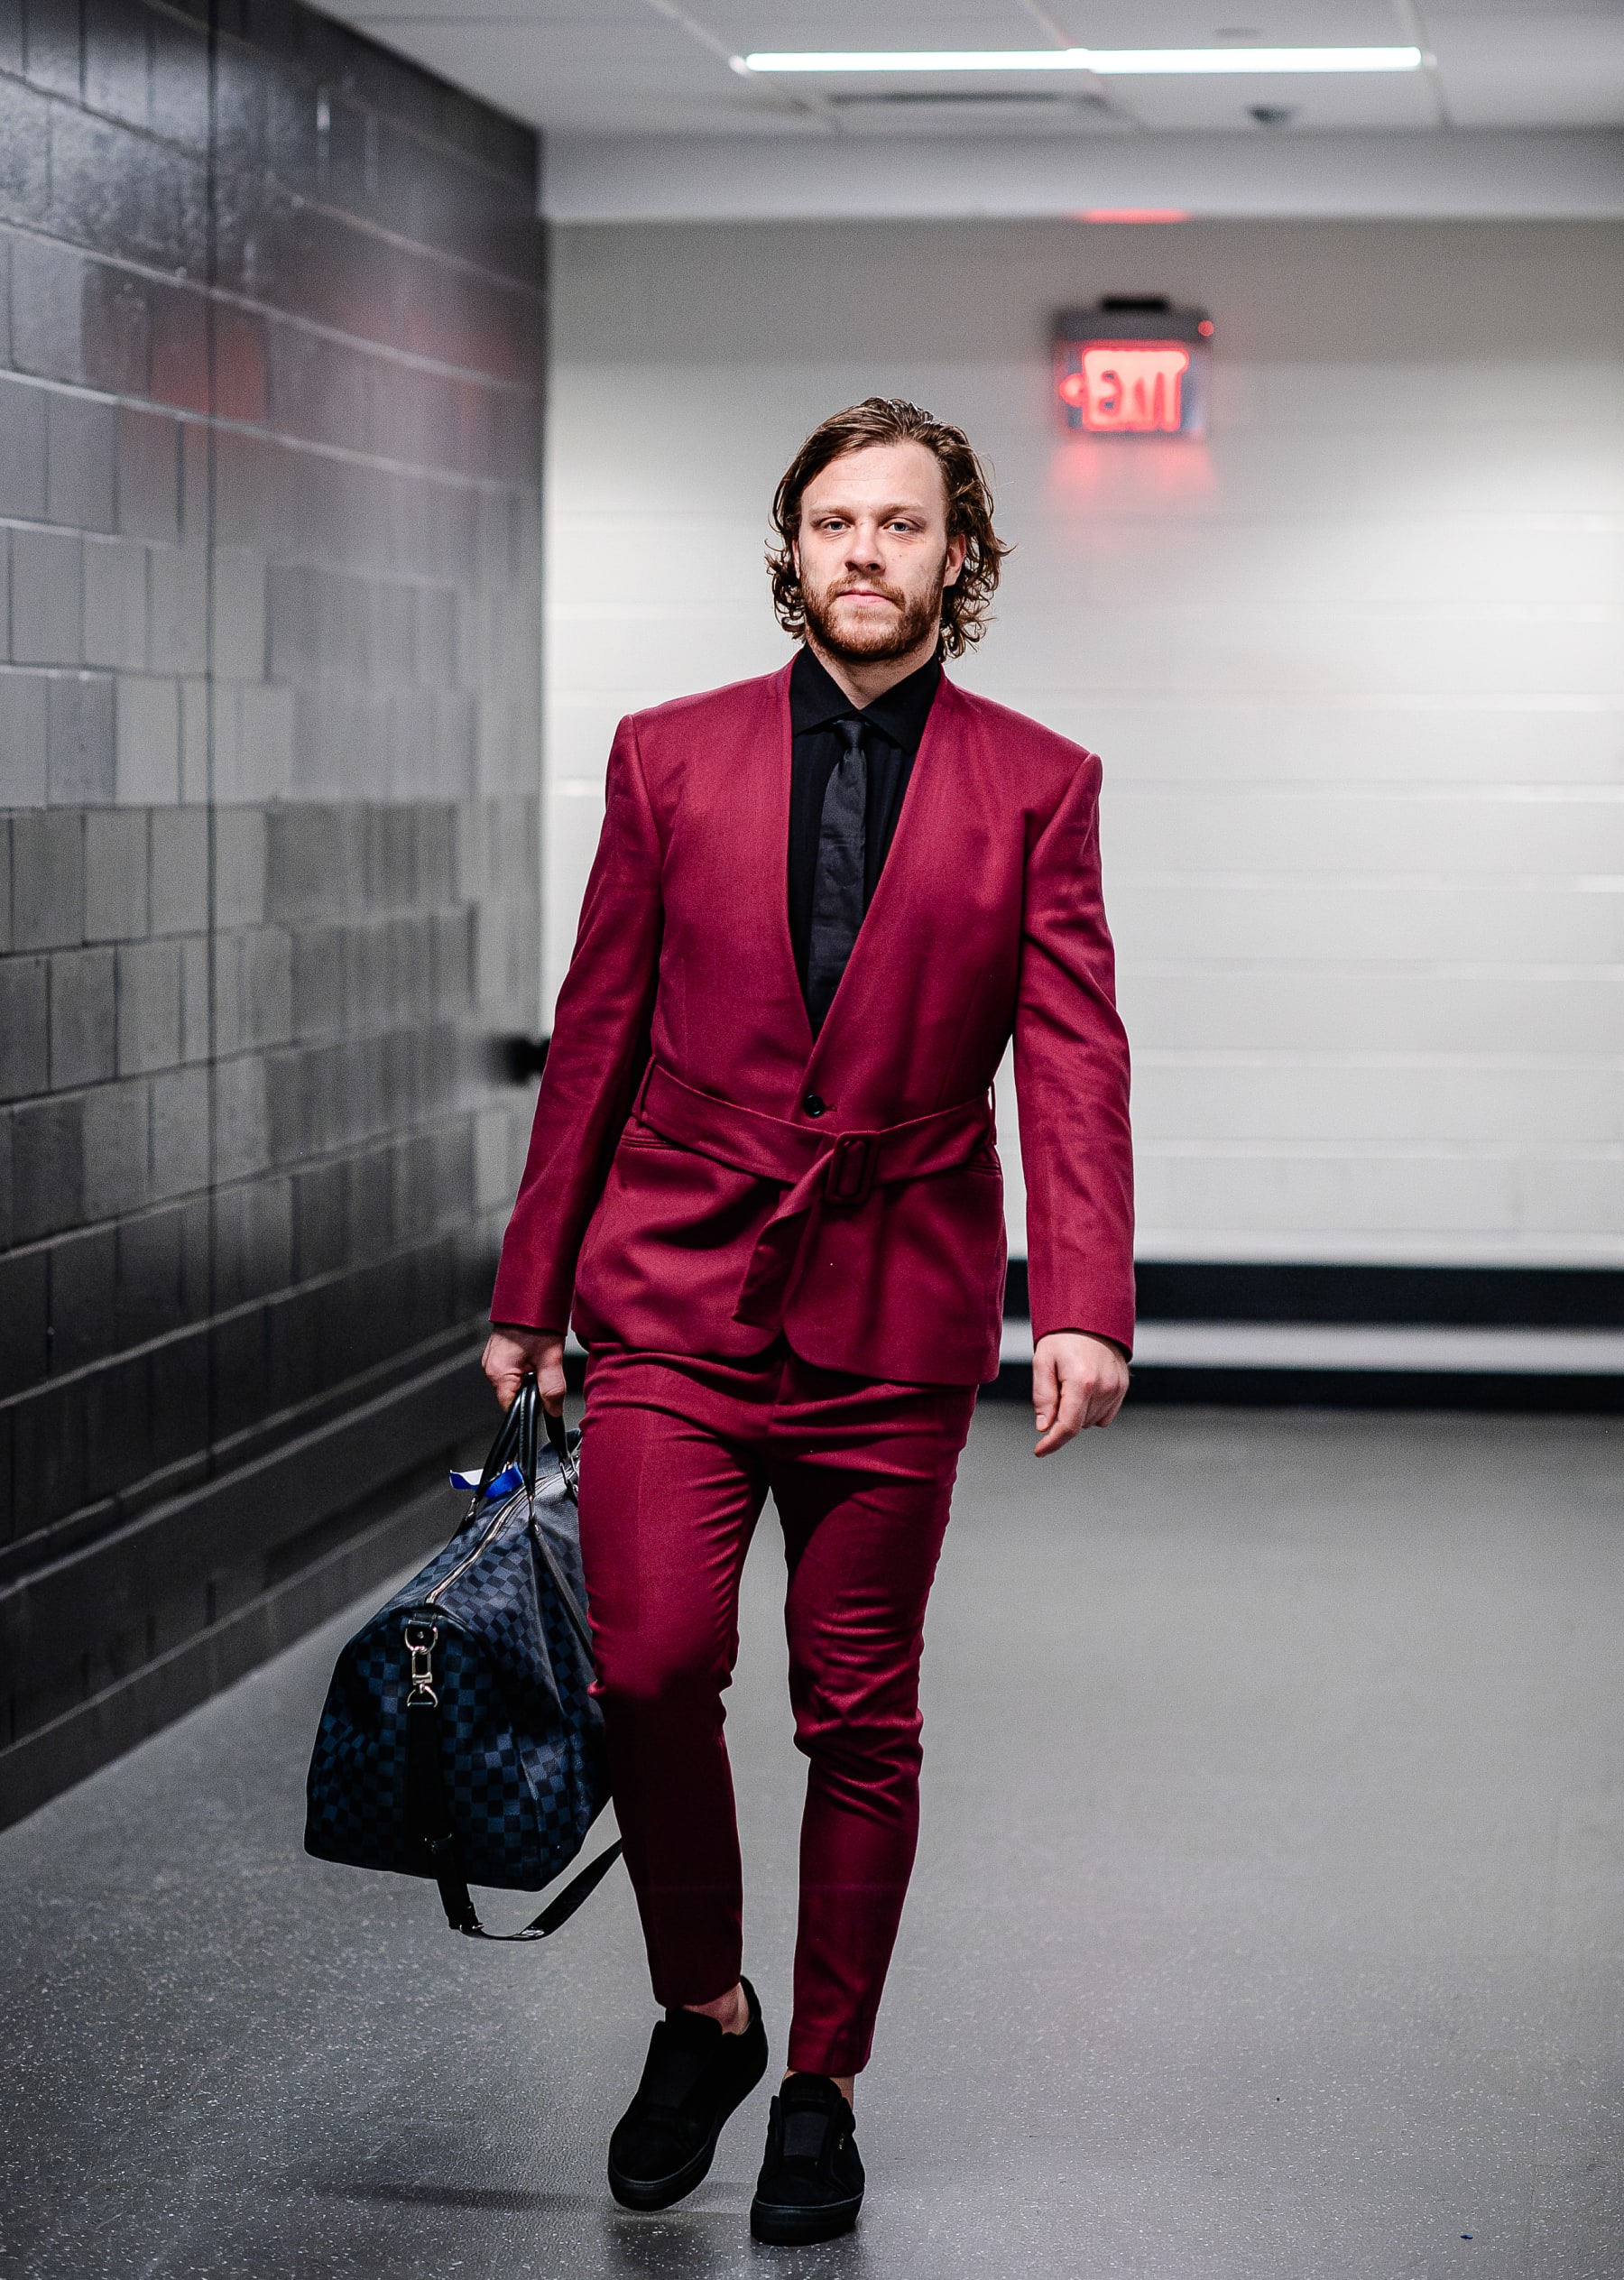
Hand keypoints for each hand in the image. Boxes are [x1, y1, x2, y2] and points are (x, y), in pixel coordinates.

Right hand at [482, 1325, 566, 1416]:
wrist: (530, 1296)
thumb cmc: (536, 1321)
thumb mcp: (550, 1358)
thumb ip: (552, 1389)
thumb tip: (554, 1411)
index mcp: (499, 1373)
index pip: (511, 1408)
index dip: (530, 1408)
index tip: (544, 1400)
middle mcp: (491, 1368)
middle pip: (513, 1396)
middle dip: (532, 1391)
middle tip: (545, 1371)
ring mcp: (493, 1359)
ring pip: (514, 1382)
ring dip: (529, 1378)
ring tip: (540, 1359)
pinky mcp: (498, 1353)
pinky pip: (511, 1369)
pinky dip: (525, 1367)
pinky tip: (534, 1354)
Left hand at [1032, 1331, 1128, 1455]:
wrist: (1091, 1317)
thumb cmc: (1063, 1338)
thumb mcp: (1042, 1362)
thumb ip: (1042, 1397)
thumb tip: (1044, 1426)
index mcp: (1082, 1382)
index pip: (1068, 1426)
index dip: (1052, 1443)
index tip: (1039, 1451)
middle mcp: (1104, 1388)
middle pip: (1078, 1424)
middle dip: (1062, 1416)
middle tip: (1056, 1388)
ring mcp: (1117, 1388)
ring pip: (1090, 1422)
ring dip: (1078, 1413)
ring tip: (1071, 1383)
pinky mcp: (1123, 1388)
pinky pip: (1104, 1415)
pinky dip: (1092, 1409)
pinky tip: (1085, 1389)